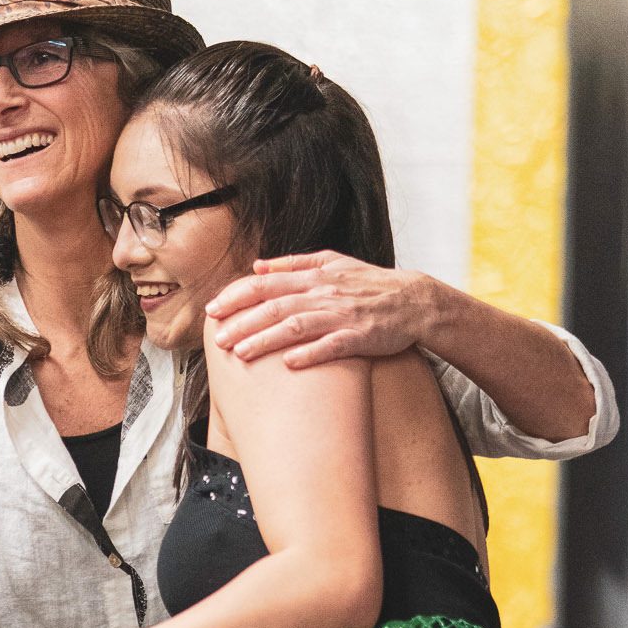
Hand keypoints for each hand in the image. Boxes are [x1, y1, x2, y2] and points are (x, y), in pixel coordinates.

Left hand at [208, 254, 444, 369]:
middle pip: (275, 306)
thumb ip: (294, 265)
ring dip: (266, 339)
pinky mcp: (360, 336)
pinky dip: (310, 354)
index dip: (237, 296)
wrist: (414, 301)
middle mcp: (324, 293)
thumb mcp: (333, 263)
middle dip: (243, 322)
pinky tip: (289, 364)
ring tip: (240, 354)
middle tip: (218, 339)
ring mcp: (342, 315)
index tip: (213, 310)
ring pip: (297, 326)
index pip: (266, 283)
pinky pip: (332, 345)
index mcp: (314, 276)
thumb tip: (258, 265)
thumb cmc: (370, 284)